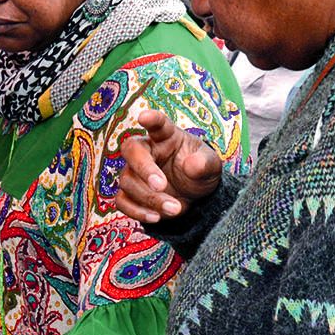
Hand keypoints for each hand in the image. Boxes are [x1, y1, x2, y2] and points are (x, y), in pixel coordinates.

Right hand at [114, 109, 222, 223]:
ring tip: (175, 209)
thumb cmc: (200, 171)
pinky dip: (137, 212)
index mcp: (167, 136)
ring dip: (150, 198)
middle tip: (160, 185)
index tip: (143, 117)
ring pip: (129, 181)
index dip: (151, 119)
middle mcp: (147, 150)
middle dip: (144, 168)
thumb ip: (205, 164)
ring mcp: (135, 172)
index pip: (158, 124)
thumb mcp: (211, 166)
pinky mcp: (130, 193)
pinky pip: (122, 201)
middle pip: (132, 150)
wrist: (194, 195)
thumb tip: (192, 166)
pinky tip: (156, 217)